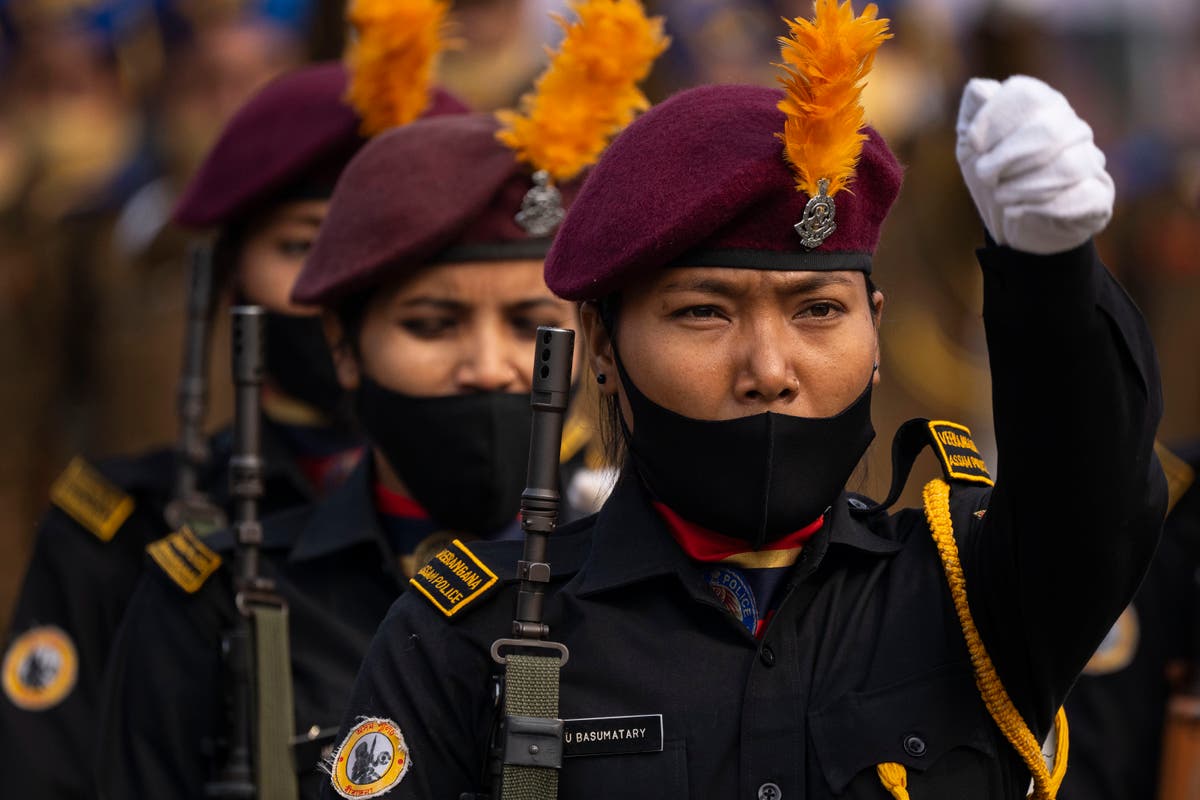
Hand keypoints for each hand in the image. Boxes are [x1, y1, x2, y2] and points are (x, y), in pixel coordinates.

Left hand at [956, 75, 1113, 254]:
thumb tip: (981, 89)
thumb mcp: (970, 145)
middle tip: (985, 174)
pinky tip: (1017, 211)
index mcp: (1043, 105)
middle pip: (1048, 130)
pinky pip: (1084, 197)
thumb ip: (973, 112)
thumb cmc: (994, 177)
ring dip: (1022, 185)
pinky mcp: (1099, 196)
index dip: (994, 118)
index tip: (974, 146)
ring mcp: (1090, 161)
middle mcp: (1073, 127)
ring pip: (1067, 166)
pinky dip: (1043, 207)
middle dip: (1006, 156)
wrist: (1013, 226)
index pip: (1027, 94)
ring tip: (1001, 195)